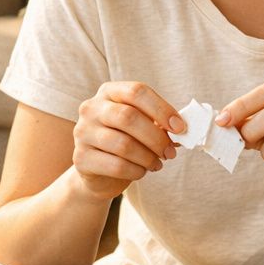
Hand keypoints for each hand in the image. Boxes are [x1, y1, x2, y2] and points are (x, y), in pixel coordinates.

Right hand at [73, 82, 181, 201]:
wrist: (98, 173)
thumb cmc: (125, 143)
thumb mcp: (142, 127)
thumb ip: (160, 123)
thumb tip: (182, 129)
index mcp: (109, 92)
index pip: (137, 91)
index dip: (162, 109)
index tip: (180, 128)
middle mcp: (91, 108)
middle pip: (128, 117)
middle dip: (156, 137)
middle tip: (170, 152)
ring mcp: (82, 132)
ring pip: (123, 144)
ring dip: (148, 157)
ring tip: (156, 163)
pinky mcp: (81, 158)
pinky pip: (116, 166)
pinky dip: (136, 171)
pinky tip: (141, 171)